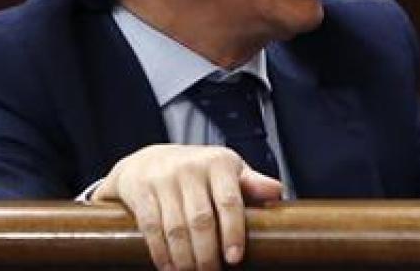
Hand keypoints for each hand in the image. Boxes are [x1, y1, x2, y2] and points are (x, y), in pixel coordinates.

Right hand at [94, 144, 282, 270]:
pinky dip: (161, 253)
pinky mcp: (141, 192)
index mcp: (219, 163)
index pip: (230, 202)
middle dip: (207, 253)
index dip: (233, 232)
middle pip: (201, 220)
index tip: (234, 258)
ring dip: (184, 258)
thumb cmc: (198, 169)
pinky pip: (151, 228)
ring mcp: (164, 180)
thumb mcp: (227, 170)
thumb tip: (278, 193)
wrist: (148, 159)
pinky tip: (169, 268)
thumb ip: (251, 183)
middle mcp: (191, 168)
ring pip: (175, 228)